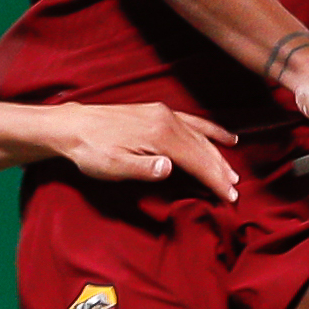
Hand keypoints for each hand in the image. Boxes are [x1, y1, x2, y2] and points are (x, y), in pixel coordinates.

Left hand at [49, 103, 239, 199]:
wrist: (72, 126)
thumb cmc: (91, 151)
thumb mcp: (113, 166)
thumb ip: (143, 168)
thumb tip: (170, 168)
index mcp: (159, 135)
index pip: (196, 161)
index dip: (215, 180)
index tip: (231, 196)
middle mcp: (166, 120)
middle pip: (202, 149)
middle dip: (221, 171)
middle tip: (236, 190)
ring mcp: (163, 113)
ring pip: (200, 136)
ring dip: (218, 155)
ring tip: (232, 173)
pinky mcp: (158, 112)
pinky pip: (193, 122)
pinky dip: (211, 130)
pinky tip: (225, 137)